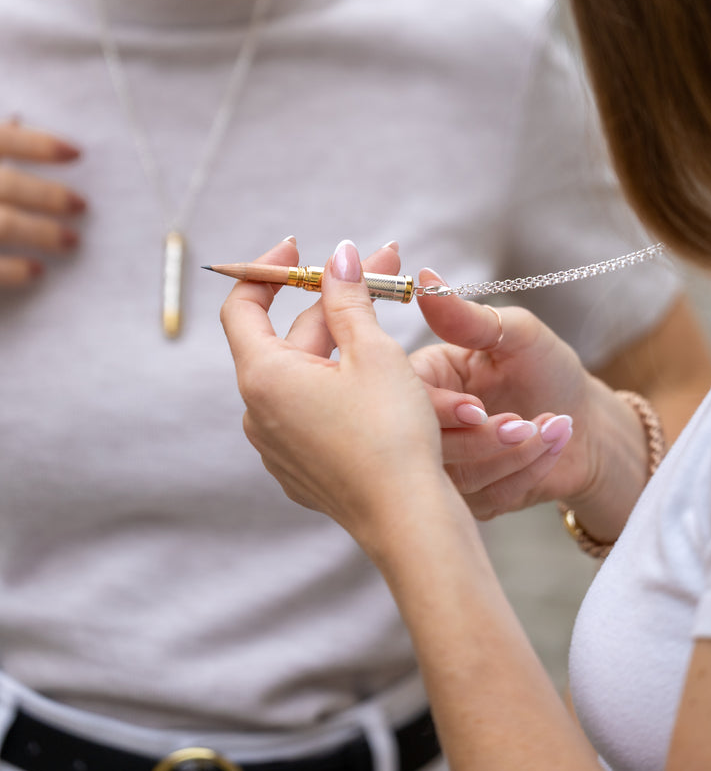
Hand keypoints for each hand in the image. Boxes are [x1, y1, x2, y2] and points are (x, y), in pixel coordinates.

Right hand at [0, 118, 85, 286]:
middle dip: (48, 195)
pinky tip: (37, 272)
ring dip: (41, 233)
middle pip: (7, 185)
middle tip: (82, 204)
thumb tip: (17, 120)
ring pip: (3, 224)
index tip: (77, 153)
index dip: (39, 145)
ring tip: (71, 241)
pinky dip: (11, 271)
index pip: (1, 139)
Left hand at [222, 239, 489, 542]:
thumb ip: (348, 298)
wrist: (408, 522)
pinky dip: (341, 382)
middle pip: (287, 337)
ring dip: (343, 340)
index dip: (268, 271)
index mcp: (263, 377)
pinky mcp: (302, 469)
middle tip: (383, 270)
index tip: (300, 249)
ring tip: (390, 317)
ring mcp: (278, 446)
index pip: (242, 307)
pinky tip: (382, 373)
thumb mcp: (373, 352)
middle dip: (333, 301)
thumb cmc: (391, 434)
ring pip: (306, 374)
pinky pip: (313, 410)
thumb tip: (338, 257)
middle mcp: (258, 413)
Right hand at [410, 268, 598, 518]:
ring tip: (555, 425)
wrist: (587, 426)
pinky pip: (486, 501)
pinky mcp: (469, 499)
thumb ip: (468, 316)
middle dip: (485, 439)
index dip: (438, 409)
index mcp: (426, 375)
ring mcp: (447, 464)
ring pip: (460, 477)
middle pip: (427, 446)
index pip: (406, 398)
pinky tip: (553, 445)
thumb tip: (424, 279)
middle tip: (527, 422)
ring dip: (515, 455)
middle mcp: (428, 422)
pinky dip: (526, 474)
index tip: (477, 409)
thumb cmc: (549, 370)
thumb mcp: (516, 333)